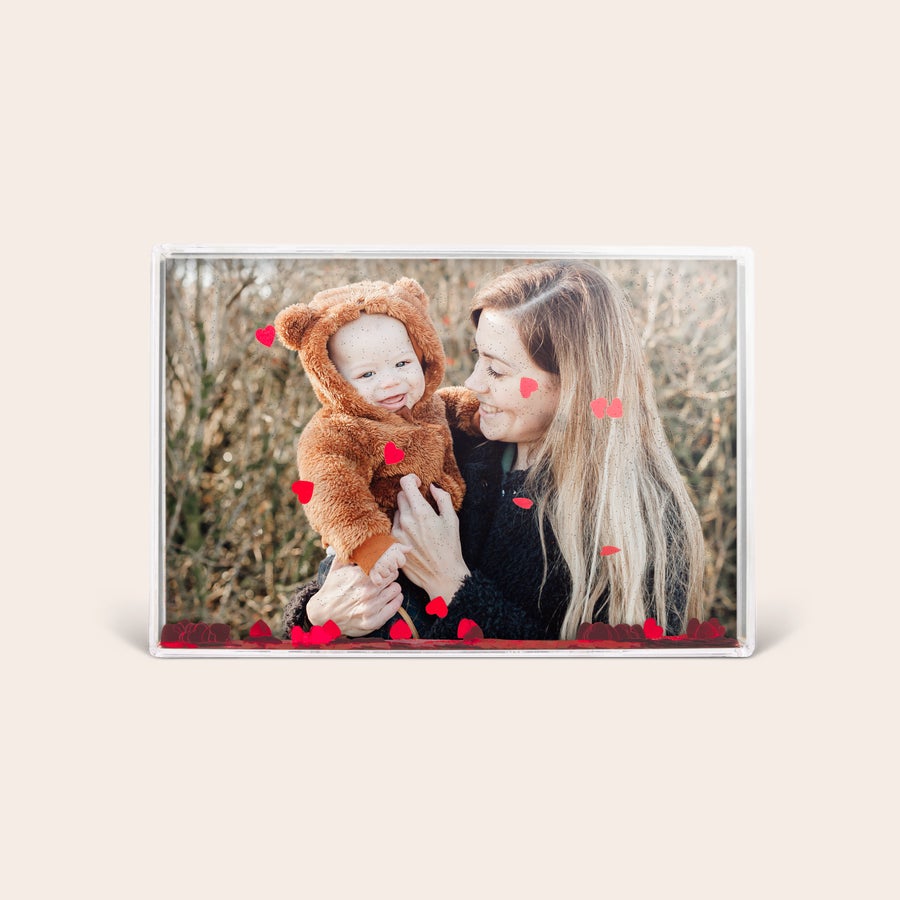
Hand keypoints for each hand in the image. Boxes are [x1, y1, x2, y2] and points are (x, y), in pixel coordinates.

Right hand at [307, 555, 403, 636]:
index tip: (384, 565)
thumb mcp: (337, 568)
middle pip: (393, 576)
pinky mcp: (373, 622)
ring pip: (396, 589)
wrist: (323, 615)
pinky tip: (389, 598)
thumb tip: (360, 539)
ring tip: (384, 588)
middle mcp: (366, 592)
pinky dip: (395, 600)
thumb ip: (350, 553)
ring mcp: (370, 608)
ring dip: (392, 587)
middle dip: (389, 574)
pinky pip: (395, 606)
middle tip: (384, 577)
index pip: (386, 564)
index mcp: (359, 576)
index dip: (386, 564)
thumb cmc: (332, 589)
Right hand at [368, 542, 411, 586]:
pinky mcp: (372, 572)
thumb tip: (410, 548)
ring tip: (377, 564)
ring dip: (383, 572)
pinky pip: (379, 581)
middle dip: (389, 566)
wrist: (364, 545)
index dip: (397, 560)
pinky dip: (377, 580)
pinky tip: (375, 574)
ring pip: (387, 575)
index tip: (389, 556)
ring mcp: (380, 566)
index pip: (401, 562)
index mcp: (394, 553)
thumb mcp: (392, 544)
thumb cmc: (379, 545)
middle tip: (382, 560)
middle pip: (394, 569)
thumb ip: (402, 547)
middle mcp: (388, 560)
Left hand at [392, 473, 470, 601]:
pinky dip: (401, 527)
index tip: (417, 483)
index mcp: (421, 512)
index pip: (405, 483)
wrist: (442, 575)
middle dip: (410, 497)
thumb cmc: (450, 548)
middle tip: (422, 506)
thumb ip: (442, 498)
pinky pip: (393, 527)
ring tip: (420, 526)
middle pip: (400, 496)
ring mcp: (396, 533)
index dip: (411, 479)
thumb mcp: (452, 520)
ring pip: (396, 512)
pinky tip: (413, 537)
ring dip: (405, 513)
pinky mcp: (392, 544)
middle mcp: (405, 521)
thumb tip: (432, 486)